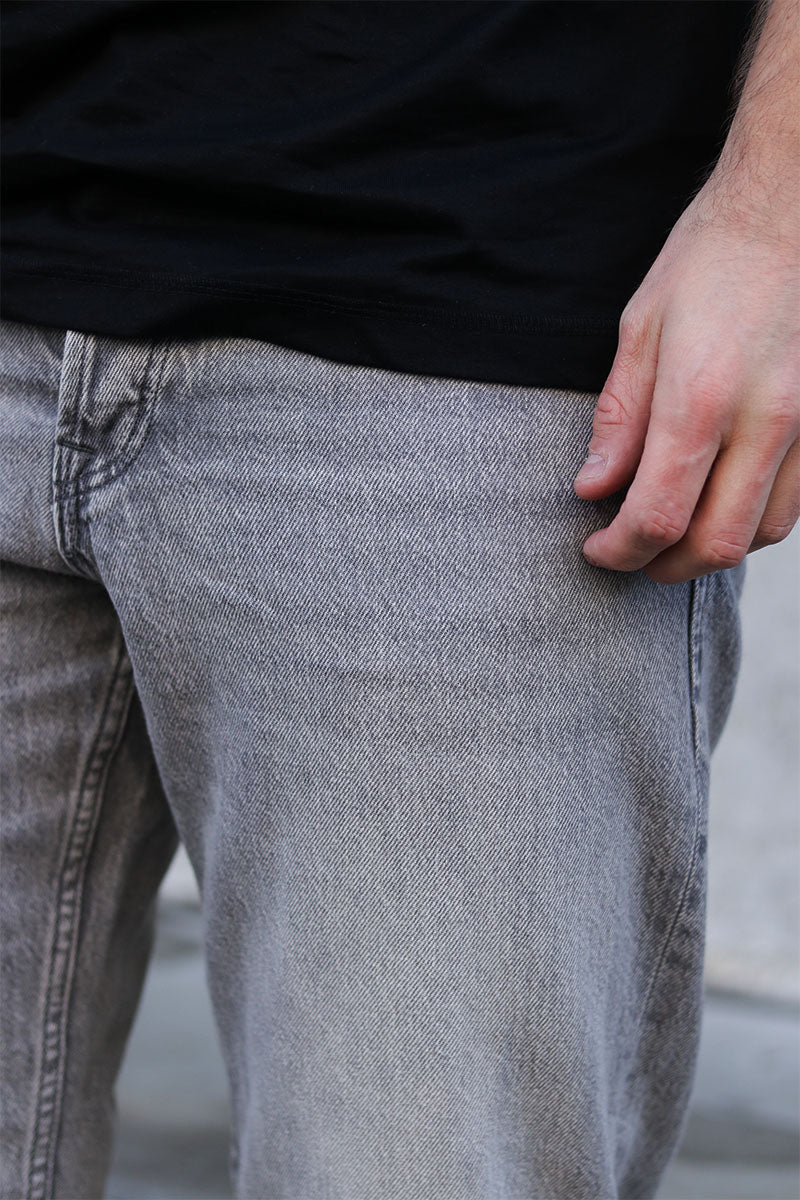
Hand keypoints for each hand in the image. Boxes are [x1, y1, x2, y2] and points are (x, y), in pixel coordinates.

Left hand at [572, 181, 799, 584]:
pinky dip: (752, 521)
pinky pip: (794, 504)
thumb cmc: (710, 260)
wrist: (792, 209)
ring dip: (710, 549)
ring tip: (673, 532)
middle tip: (630, 555)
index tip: (596, 547)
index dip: (618, 550)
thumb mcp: (641, 328)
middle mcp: (763, 421)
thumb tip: (593, 485)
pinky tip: (721, 501)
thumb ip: (618, 418)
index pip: (657, 515)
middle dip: (662, 566)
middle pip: (714, 543)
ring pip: (762, 533)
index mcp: (701, 398)